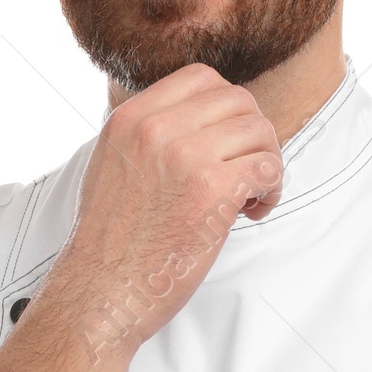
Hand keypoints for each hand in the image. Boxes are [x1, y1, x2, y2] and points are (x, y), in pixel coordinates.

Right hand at [52, 64, 282, 344]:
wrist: (100, 292)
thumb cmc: (112, 243)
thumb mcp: (113, 165)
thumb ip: (150, 136)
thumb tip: (202, 120)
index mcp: (130, 118)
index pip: (201, 78)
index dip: (227, 109)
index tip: (225, 144)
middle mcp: (156, 129)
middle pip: (238, 100)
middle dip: (252, 136)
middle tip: (243, 173)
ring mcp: (185, 157)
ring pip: (260, 131)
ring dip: (266, 163)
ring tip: (247, 197)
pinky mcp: (211, 191)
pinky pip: (268, 167)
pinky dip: (271, 190)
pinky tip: (250, 212)